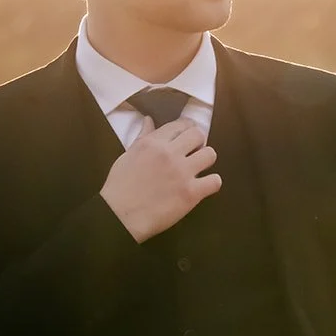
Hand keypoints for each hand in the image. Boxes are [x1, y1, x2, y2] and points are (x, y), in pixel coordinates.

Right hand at [100, 115, 221, 241]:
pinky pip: (215, 181)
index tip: (187, 136)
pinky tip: (203, 187)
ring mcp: (182, 173)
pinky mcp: (191, 193)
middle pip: (198, 135)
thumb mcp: (128, 155)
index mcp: (153, 143)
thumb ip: (143, 137)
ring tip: (198, 169)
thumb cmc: (120, 187)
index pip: (180, 124)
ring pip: (210, 154)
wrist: (120, 216)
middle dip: (198, 142)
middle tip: (193, 152)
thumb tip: (149, 120)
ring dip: (206, 160)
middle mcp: (170, 154)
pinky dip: (212, 183)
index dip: (186, 129)